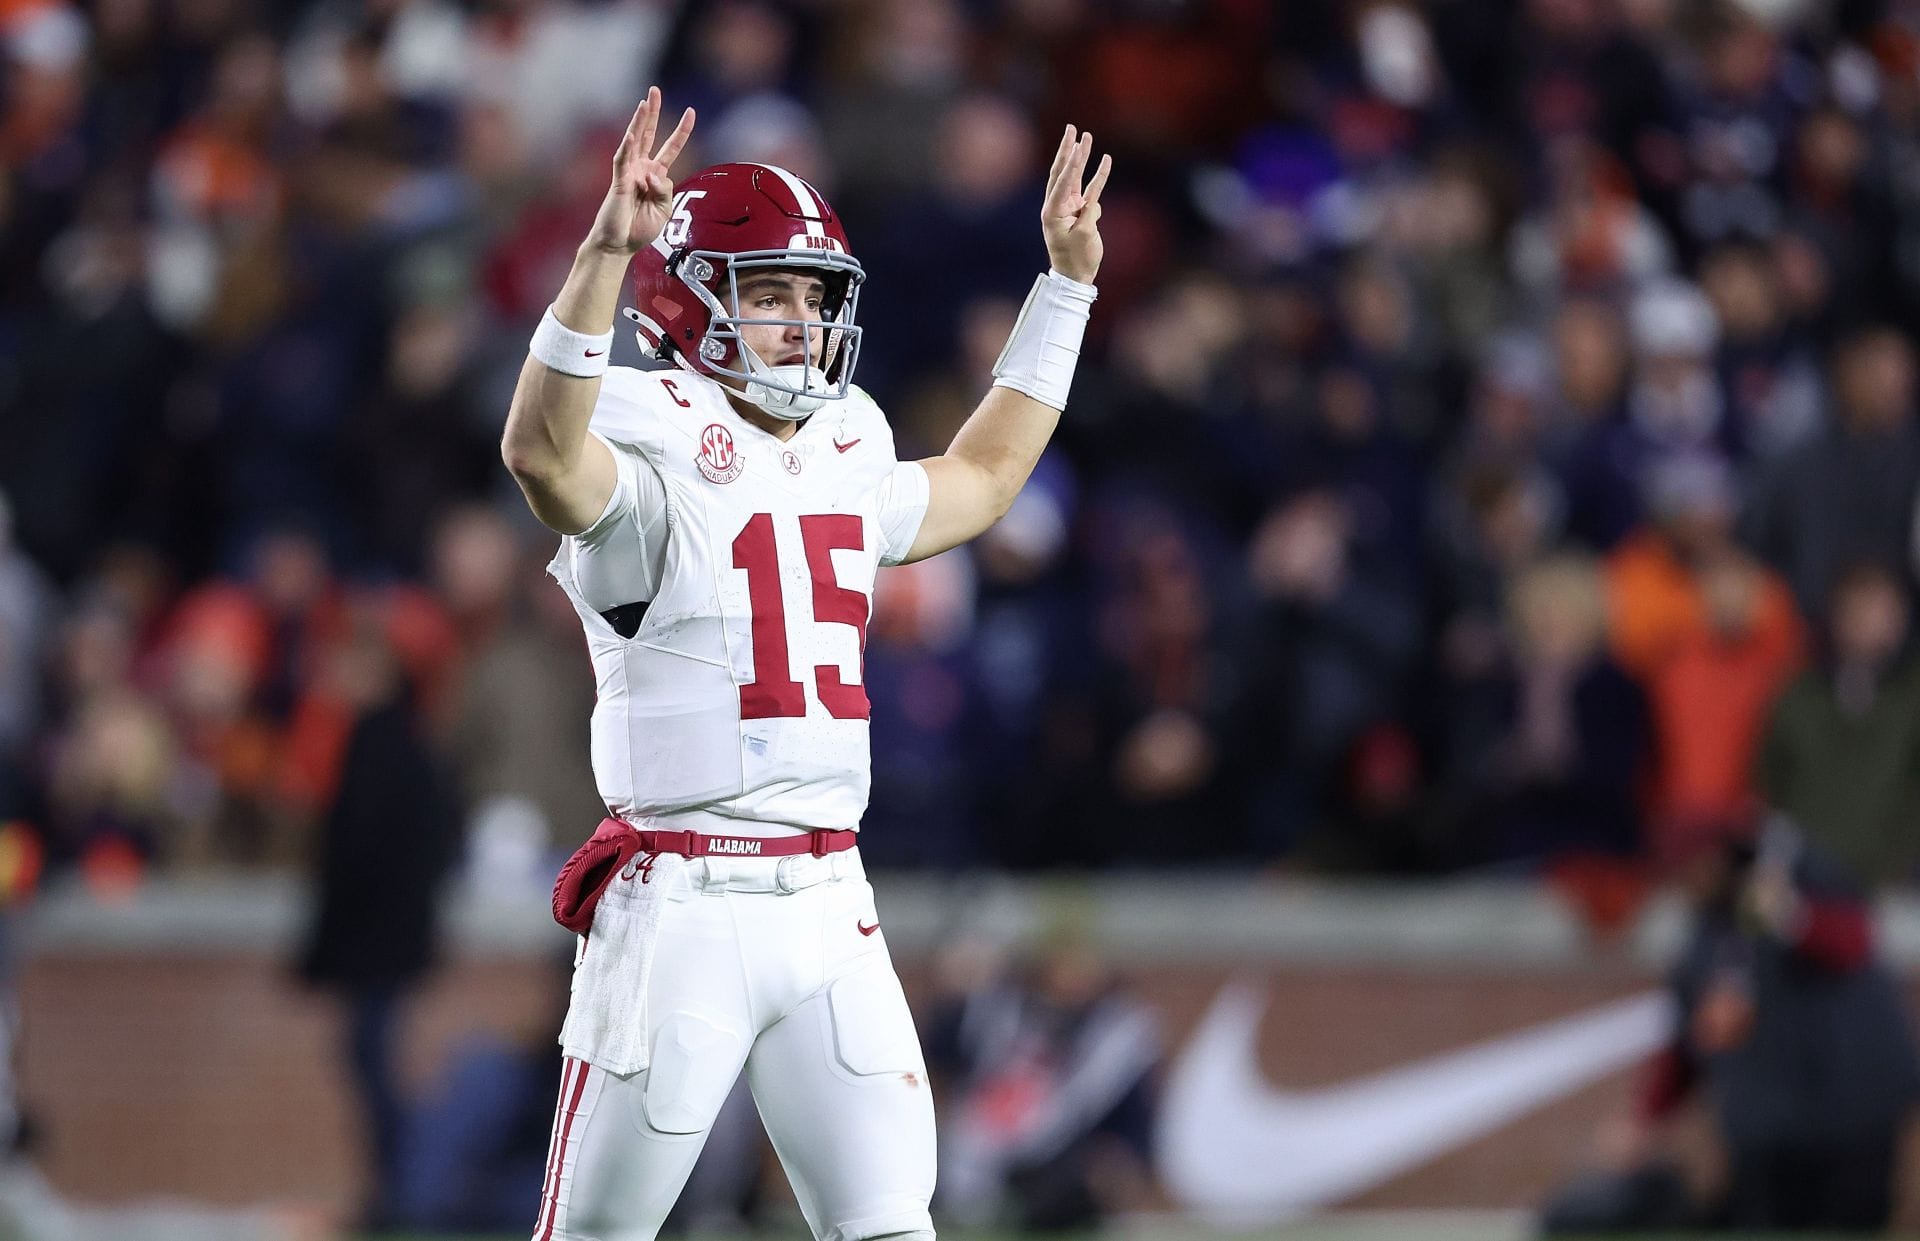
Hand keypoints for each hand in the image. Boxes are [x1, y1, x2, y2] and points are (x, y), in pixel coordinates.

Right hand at [586, 87, 695, 255]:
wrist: (618, 245)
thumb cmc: (640, 230)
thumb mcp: (664, 211)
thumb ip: (666, 192)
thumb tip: (656, 175)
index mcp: (655, 176)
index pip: (670, 148)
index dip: (681, 131)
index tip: (691, 112)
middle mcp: (641, 169)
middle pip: (648, 134)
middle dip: (653, 112)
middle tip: (654, 90)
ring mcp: (629, 173)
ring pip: (634, 141)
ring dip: (639, 121)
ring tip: (644, 102)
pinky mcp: (618, 182)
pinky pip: (622, 161)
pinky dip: (627, 148)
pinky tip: (631, 134)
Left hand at [1041, 126, 1111, 284]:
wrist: (1076, 276)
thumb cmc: (1076, 260)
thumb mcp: (1083, 238)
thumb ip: (1088, 216)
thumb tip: (1092, 202)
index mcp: (1052, 211)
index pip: (1062, 181)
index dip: (1071, 163)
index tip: (1077, 146)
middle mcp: (1058, 205)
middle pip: (1062, 171)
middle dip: (1067, 149)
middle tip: (1071, 128)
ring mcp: (1069, 206)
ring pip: (1075, 176)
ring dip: (1080, 157)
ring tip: (1086, 137)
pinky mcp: (1080, 211)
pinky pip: (1090, 189)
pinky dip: (1097, 176)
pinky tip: (1105, 160)